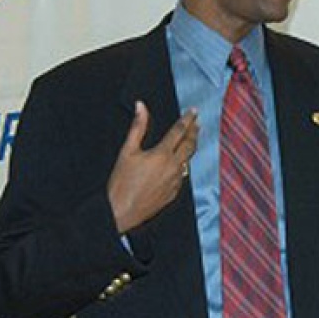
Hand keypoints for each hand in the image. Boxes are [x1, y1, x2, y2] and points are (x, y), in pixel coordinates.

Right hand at [108, 101, 197, 233]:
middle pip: (189, 145)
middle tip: (197, 123)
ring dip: (190, 148)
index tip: (193, 112)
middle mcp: (173, 167)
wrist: (122, 211)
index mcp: (162, 154)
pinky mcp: (174, 192)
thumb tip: (141, 106)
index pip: (179, 131)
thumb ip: (137, 127)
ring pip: (188, 161)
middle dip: (194, 132)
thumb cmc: (121, 182)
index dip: (187, 119)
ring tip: (190, 140)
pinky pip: (182, 175)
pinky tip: (179, 163)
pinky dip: (182, 166)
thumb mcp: (127, 151)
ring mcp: (176, 181)